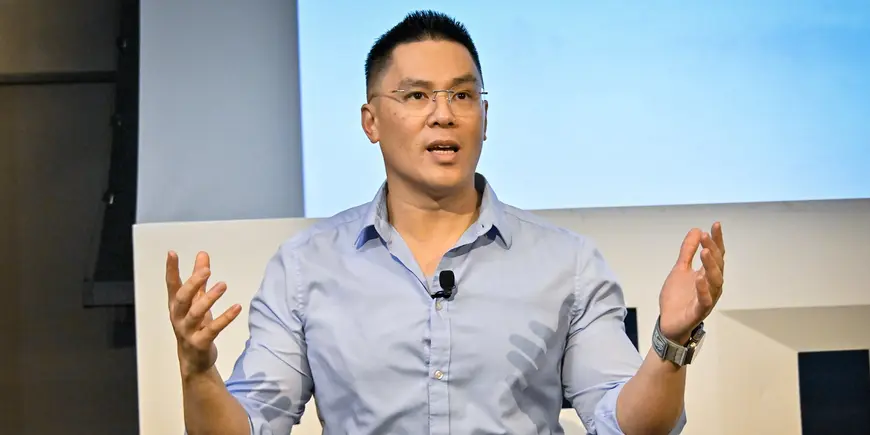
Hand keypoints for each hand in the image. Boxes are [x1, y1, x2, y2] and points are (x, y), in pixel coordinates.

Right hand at [166, 250, 241, 377]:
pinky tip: (237, 307)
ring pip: (195, 313)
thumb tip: (202, 254)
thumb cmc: (194, 327)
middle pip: (182, 298)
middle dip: (192, 283)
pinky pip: (212, 330)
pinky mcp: (200, 343)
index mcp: (176, 306)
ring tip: (223, 285)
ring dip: (209, 299)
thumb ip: (200, 279)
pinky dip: (225, 318)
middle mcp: (178, 317)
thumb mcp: (196, 302)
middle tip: (206, 270)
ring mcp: (188, 331)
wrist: (194, 361)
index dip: (171, 270)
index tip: (172, 253)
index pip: (172, 285)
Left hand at [658, 222, 725, 342]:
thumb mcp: (679, 269)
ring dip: (711, 266)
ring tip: (705, 252)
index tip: (716, 224)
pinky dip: (704, 289)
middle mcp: (711, 285)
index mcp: (707, 275)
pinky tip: (699, 278)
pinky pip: (705, 300)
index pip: (716, 254)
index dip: (717, 240)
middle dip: (713, 249)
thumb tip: (696, 230)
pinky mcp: (699, 311)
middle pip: (718, 265)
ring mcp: (707, 298)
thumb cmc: (677, 298)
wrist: (668, 323)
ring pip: (715, 281)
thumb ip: (687, 251)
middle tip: (705, 236)